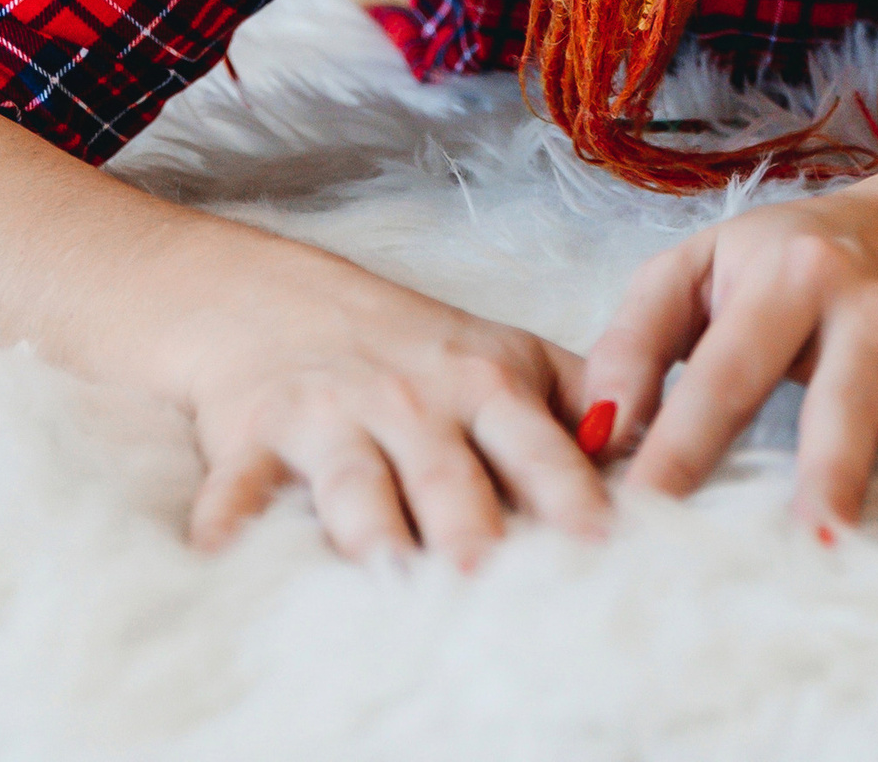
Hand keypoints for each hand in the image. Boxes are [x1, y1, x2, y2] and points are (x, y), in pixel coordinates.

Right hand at [175, 241, 610, 565]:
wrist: (279, 300)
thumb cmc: (413, 347)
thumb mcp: (506, 355)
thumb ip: (579, 402)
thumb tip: (659, 456)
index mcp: (486, 383)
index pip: (536, 442)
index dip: (569, 489)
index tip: (603, 539)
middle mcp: (414, 400)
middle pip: (447, 471)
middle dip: (470, 522)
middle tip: (490, 575)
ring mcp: (335, 416)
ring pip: (356, 482)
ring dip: (371, 530)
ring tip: (388, 577)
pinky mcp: (256, 437)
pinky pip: (241, 484)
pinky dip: (228, 519)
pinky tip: (218, 553)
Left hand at [585, 181, 877, 534]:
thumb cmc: (772, 265)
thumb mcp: (691, 273)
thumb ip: (631, 346)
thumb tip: (594, 435)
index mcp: (786, 279)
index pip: (725, 373)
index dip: (681, 443)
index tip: (642, 513)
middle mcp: (869, 308)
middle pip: (847, 397)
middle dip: (832, 468)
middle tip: (810, 540)